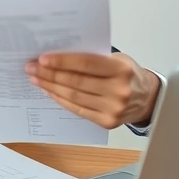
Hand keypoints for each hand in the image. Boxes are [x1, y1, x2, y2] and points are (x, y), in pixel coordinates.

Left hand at [24, 52, 160, 128]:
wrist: (147, 98)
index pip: (85, 63)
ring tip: (36, 79)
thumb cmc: (128, 74)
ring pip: (73, 96)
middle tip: (31, 68)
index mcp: (121, 70)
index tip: (42, 59)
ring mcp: (113, 109)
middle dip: (49, 74)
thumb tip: (58, 57)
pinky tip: (49, 91)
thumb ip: (93, 58)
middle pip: (76, 81)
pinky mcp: (106, 122)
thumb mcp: (117, 60)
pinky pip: (77, 109)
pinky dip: (60, 100)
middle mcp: (118, 90)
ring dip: (50, 87)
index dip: (62, 61)